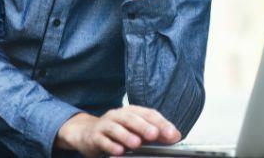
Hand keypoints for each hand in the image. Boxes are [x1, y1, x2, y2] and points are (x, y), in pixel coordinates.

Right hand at [55, 106, 181, 156]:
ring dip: (127, 136)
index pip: (149, 114)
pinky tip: (118, 151)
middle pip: (132, 118)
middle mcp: (119, 115)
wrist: (88, 133)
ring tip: (136, 144)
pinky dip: (110, 145)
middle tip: (154, 135)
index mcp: (132, 111)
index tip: (172, 134)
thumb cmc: (117, 132)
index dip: (162, 123)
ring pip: (116, 128)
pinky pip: (102, 140)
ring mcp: (105, 124)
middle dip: (144, 126)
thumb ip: (155, 133)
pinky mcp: (94, 136)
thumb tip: (175, 136)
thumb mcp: (136, 131)